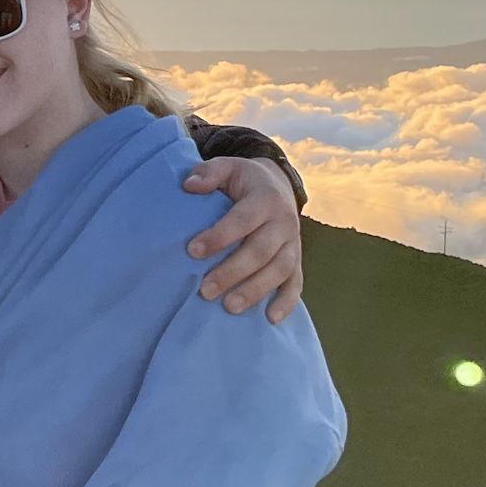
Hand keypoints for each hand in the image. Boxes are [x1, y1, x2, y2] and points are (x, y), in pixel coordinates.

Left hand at [184, 156, 303, 323]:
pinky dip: (287, 302)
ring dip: (255, 290)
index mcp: (265, 199)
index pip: (242, 220)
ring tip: (229, 307)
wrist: (279, 185)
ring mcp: (293, 243)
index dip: (219, 236)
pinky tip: (270, 319)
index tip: (192, 251)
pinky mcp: (297, 259)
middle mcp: (283, 222)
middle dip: (233, 272)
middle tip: (205, 290)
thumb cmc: (244, 180)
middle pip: (260, 251)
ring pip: (279, 270)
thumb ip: (209, 173)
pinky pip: (296, 283)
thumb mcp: (228, 167)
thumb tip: (189, 186)